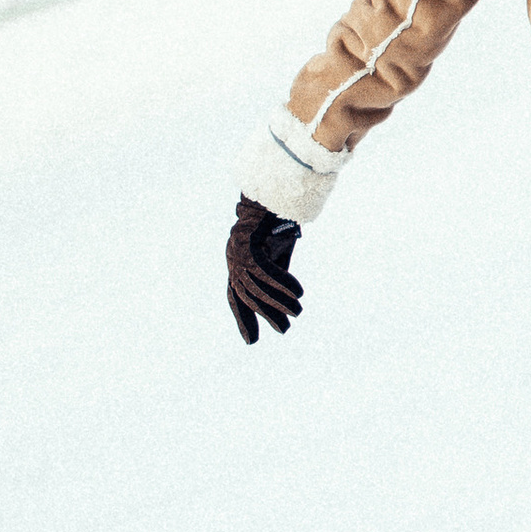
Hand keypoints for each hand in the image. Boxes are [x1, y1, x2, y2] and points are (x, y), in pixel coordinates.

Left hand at [227, 194, 304, 344]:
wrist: (273, 191)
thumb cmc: (274, 221)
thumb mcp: (276, 253)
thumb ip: (275, 273)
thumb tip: (280, 297)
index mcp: (236, 263)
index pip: (236, 298)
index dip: (243, 319)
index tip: (251, 341)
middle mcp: (232, 259)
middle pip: (246, 296)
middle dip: (265, 314)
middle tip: (284, 329)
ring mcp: (237, 251)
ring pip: (256, 286)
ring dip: (278, 300)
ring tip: (297, 312)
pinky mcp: (248, 243)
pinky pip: (265, 270)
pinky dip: (282, 283)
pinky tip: (298, 292)